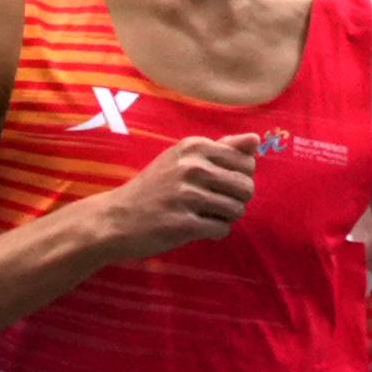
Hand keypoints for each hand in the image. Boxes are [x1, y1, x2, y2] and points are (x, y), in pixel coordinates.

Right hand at [92, 136, 262, 260]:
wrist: (114, 218)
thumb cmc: (152, 188)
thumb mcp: (182, 159)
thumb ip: (222, 148)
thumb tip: (256, 139)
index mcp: (194, 147)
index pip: (247, 163)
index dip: (237, 178)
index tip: (215, 184)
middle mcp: (192, 167)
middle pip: (246, 187)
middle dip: (235, 200)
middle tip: (212, 204)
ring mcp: (187, 196)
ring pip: (237, 209)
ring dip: (225, 217)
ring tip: (204, 216)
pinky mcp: (183, 224)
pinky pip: (222, 229)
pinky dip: (214, 232)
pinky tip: (196, 228)